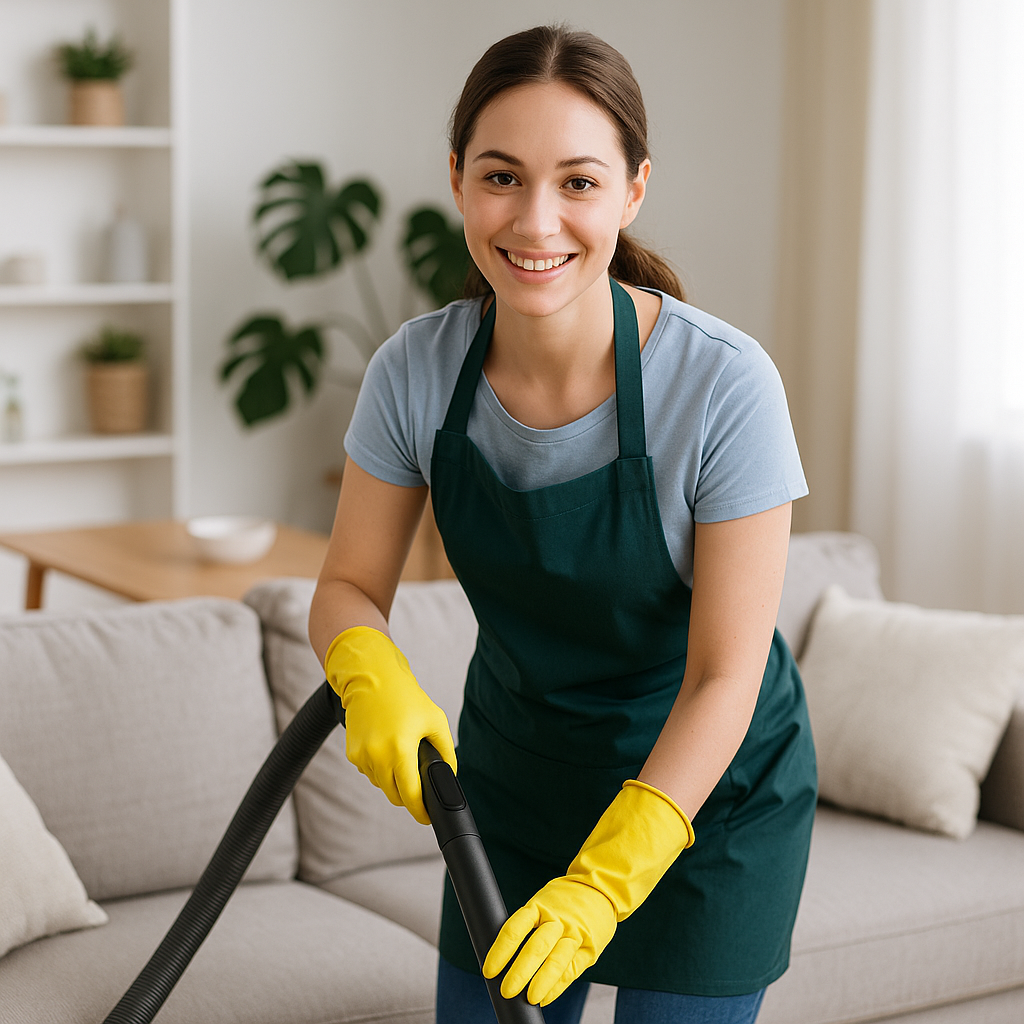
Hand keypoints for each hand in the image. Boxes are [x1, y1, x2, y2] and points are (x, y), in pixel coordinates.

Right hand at [324, 626, 455, 824]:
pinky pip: (369, 772)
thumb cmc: (406, 697)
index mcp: (400, 750)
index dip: (420, 811)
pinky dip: (380, 768)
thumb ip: (446, 752)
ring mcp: (362, 756)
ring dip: (393, 781)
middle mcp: (378, 756)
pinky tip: (387, 748)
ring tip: (402, 756)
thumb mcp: (435, 721)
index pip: (410, 795)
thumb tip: (448, 775)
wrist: (372, 678)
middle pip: (395, 796)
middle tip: (419, 786)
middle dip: (408, 795)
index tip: (427, 816)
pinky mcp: (352, 753)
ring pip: (381, 785)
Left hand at [482, 780, 694, 1005]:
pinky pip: (572, 971)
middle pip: (536, 947)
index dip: (500, 951)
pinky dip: (557, 986)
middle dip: (519, 972)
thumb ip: (527, 924)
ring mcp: (575, 934)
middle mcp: (557, 919)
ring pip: (557, 961)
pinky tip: (546, 997)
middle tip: (506, 990)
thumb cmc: (564, 899)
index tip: (489, 970)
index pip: (515, 929)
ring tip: (529, 998)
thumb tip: (502, 955)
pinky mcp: (590, 948)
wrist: (601, 887)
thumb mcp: (542, 901)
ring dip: (541, 982)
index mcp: (540, 906)